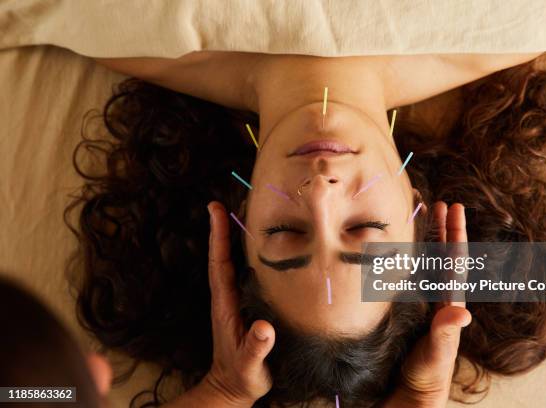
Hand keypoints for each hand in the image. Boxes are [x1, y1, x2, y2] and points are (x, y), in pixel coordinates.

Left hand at [165, 201, 274, 406]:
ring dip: (236, 235)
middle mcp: (227, 297)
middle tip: (233, 197)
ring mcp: (234, 300)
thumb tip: (264, 327)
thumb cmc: (241, 378)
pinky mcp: (243, 305)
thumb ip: (256, 348)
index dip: (219, 236)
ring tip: (246, 210)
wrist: (232, 390)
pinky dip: (247, 253)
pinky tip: (262, 244)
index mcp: (225, 305)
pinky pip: (244, 272)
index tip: (216, 209)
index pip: (220, 264)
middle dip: (226, 225)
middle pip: (224, 253)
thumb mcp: (250, 367)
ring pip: (234, 260)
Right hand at [385, 203, 471, 407]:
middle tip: (441, 202)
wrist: (408, 396)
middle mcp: (437, 300)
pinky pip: (410, 277)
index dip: (455, 234)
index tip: (454, 208)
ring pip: (428, 263)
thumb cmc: (425, 379)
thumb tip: (461, 313)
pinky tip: (400, 248)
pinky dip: (409, 258)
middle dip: (444, 229)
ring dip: (428, 239)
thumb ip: (445, 335)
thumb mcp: (435, 358)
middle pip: (443, 256)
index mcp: (447, 305)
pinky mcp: (406, 311)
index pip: (454, 262)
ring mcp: (422, 304)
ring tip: (425, 216)